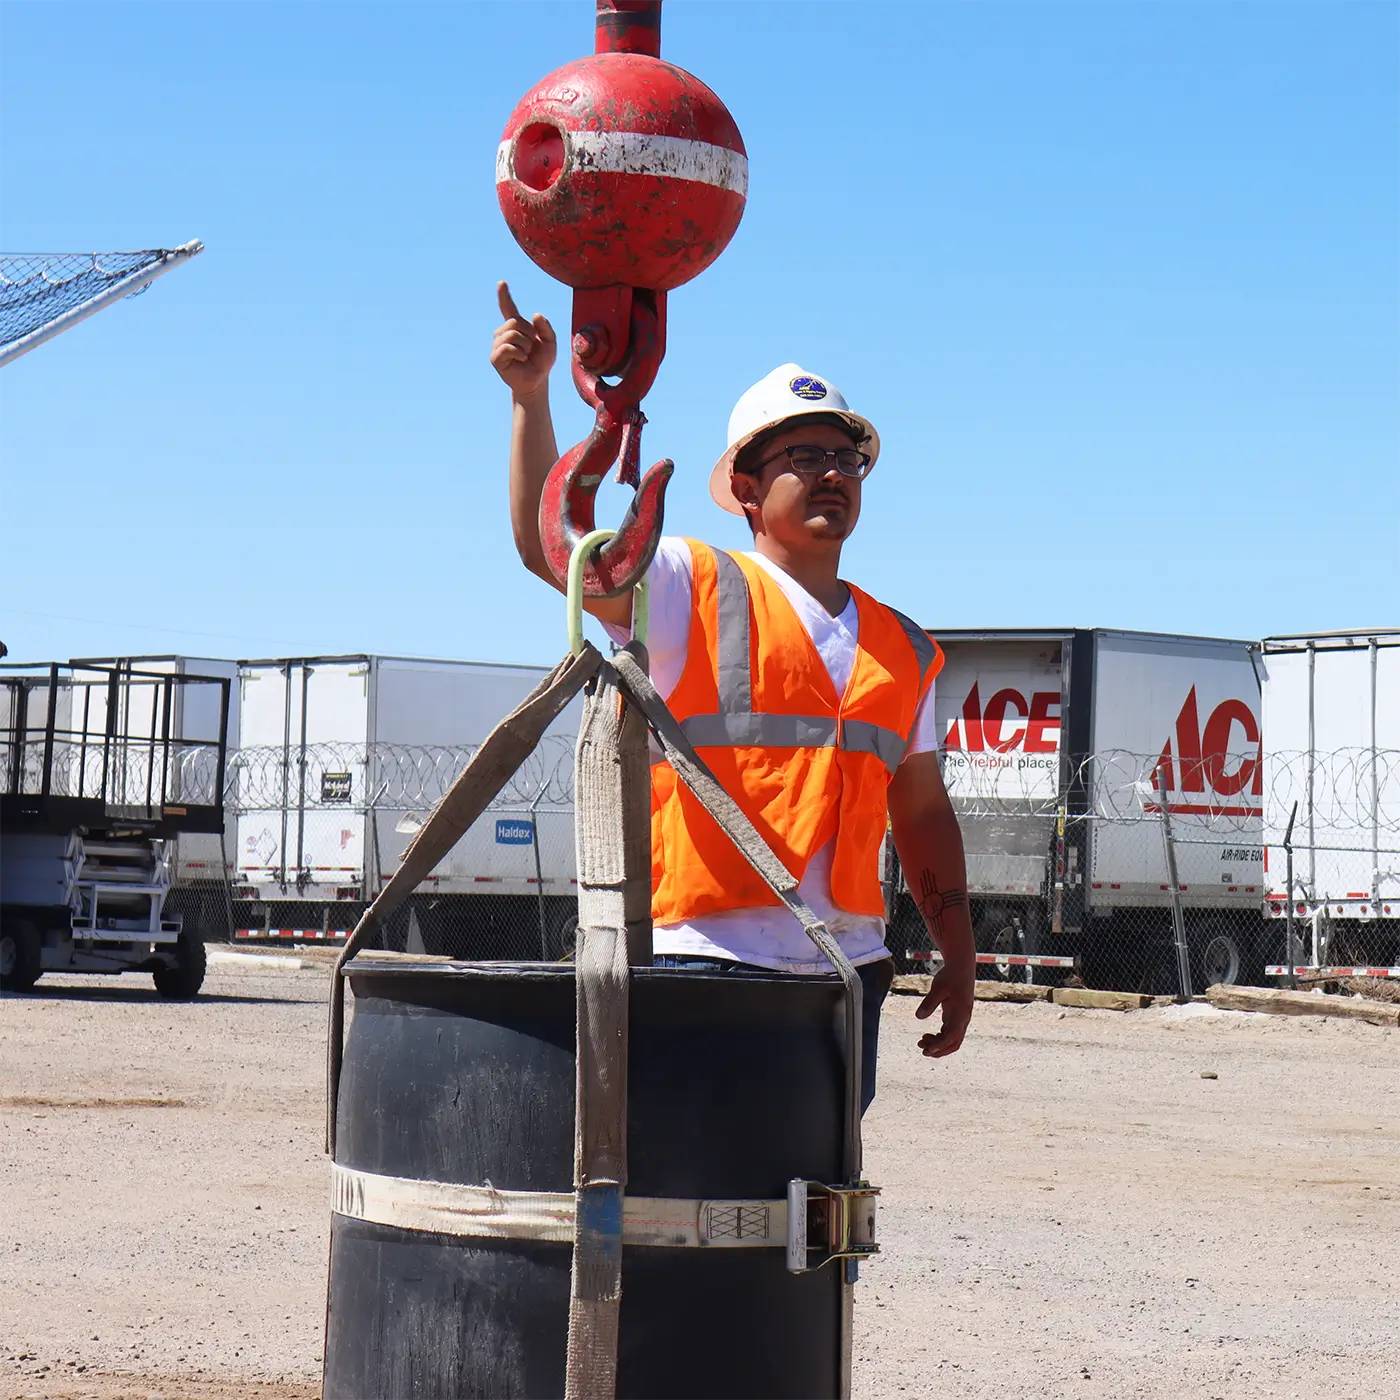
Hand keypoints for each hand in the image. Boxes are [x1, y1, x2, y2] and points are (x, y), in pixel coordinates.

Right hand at [490, 281, 556, 397]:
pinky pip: (507, 348)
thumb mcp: (550, 342)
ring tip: (526, 355)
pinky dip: (519, 353)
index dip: (504, 296)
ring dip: (525, 346)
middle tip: (531, 349)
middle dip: (528, 334)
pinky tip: (521, 360)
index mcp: (517, 327)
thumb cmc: (541, 361)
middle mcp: (504, 333)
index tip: (501, 283)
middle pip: (514, 322)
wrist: (536, 381)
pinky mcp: (495, 357)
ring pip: (511, 334)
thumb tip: (535, 316)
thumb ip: (547, 328)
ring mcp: (497, 345)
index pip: (509, 308)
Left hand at [914, 960, 973, 1057]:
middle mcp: (963, 1018)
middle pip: (954, 1043)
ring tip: (921, 1042)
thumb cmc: (950, 975)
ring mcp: (960, 1018)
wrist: (961, 965)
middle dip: (940, 1050)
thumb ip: (929, 1003)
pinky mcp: (956, 1015)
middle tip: (923, 1050)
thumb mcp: (938, 988)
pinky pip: (949, 1032)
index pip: (953, 1036)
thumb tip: (918, 1017)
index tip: (928, 1049)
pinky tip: (927, 1036)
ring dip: (938, 1044)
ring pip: (952, 1039)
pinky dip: (939, 1037)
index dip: (941, 1045)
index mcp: (961, 1013)